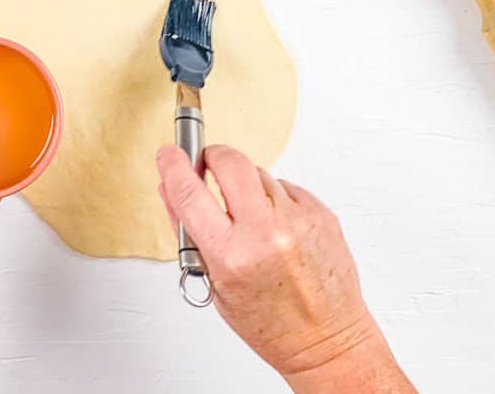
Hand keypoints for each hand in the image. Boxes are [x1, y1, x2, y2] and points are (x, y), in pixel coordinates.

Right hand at [156, 145, 414, 393]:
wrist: (326, 340)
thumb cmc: (270, 323)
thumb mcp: (216, 284)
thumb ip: (190, 234)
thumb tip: (170, 191)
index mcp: (232, 256)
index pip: (190, 194)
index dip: (174, 167)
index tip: (169, 154)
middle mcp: (267, 234)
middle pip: (231, 162)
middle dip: (214, 157)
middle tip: (209, 165)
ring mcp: (298, 220)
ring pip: (260, 173)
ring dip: (247, 187)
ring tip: (253, 222)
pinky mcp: (321, 213)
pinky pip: (286, 187)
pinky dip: (276, 200)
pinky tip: (278, 229)